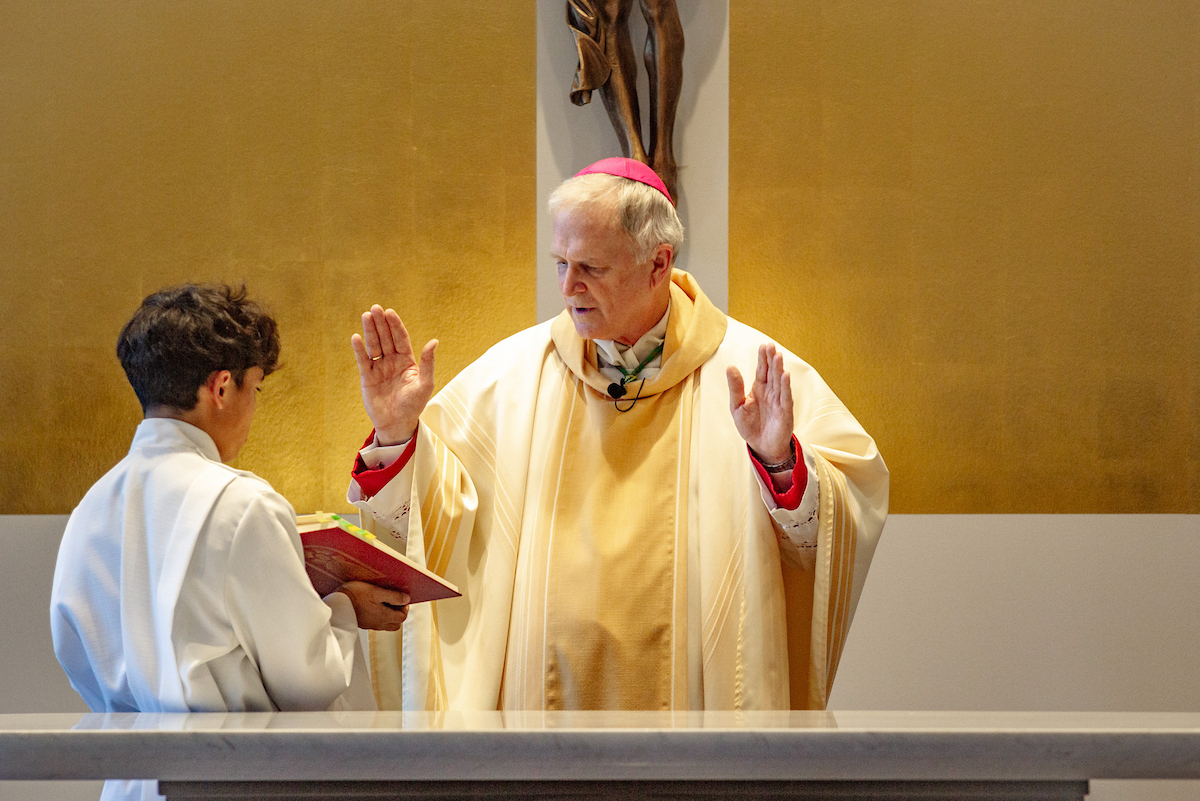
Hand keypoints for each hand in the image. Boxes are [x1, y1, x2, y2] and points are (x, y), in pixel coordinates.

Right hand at [334, 580, 409, 630]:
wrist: (335, 605)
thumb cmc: (354, 596)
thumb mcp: (376, 592)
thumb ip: (393, 596)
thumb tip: (407, 599)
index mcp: (385, 617)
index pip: (403, 617)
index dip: (405, 607)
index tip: (401, 597)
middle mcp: (378, 623)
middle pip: (396, 623)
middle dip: (398, 612)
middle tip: (394, 600)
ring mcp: (370, 624)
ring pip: (386, 623)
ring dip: (388, 614)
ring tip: (383, 601)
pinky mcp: (362, 623)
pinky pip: (376, 622)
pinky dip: (378, 615)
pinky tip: (372, 604)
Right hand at [350, 305, 436, 444]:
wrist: (398, 424)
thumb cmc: (414, 405)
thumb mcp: (425, 384)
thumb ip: (428, 363)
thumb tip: (434, 341)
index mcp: (407, 361)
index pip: (400, 339)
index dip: (395, 325)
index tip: (390, 312)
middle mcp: (392, 361)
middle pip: (386, 338)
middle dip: (381, 323)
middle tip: (375, 308)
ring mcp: (379, 368)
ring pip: (374, 346)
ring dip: (370, 331)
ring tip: (366, 316)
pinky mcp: (367, 377)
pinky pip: (363, 361)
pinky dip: (359, 349)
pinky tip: (356, 337)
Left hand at [726, 344, 794, 463]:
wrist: (760, 446)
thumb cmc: (749, 426)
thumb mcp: (736, 406)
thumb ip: (735, 387)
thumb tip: (730, 366)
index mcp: (759, 389)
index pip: (761, 370)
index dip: (762, 358)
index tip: (763, 345)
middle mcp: (770, 392)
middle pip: (771, 373)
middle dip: (771, 359)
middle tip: (771, 345)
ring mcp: (779, 401)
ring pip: (779, 382)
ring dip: (779, 369)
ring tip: (778, 356)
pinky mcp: (785, 412)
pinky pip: (785, 397)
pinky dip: (785, 387)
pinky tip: (785, 375)